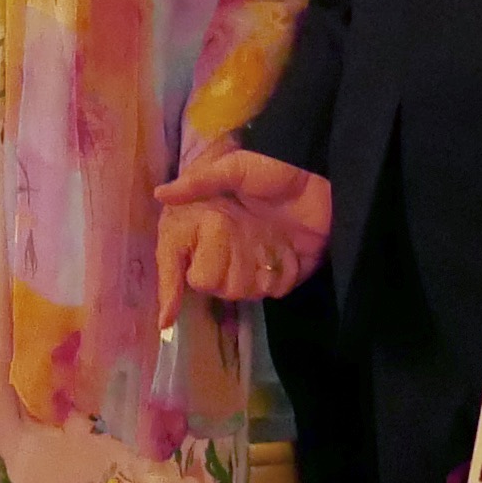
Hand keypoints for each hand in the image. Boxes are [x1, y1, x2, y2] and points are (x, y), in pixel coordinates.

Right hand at [157, 141, 330, 324]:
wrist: (320, 175)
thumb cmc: (273, 165)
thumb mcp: (234, 165)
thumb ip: (199, 182)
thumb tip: (161, 193)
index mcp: (201, 223)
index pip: (174, 261)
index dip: (169, 287)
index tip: (166, 318)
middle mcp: (220, 249)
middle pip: (209, 282)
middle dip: (223, 261)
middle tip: (238, 228)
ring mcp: (249, 263)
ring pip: (241, 290)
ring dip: (255, 266)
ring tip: (268, 236)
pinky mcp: (279, 273)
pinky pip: (273, 289)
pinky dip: (283, 271)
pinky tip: (289, 248)